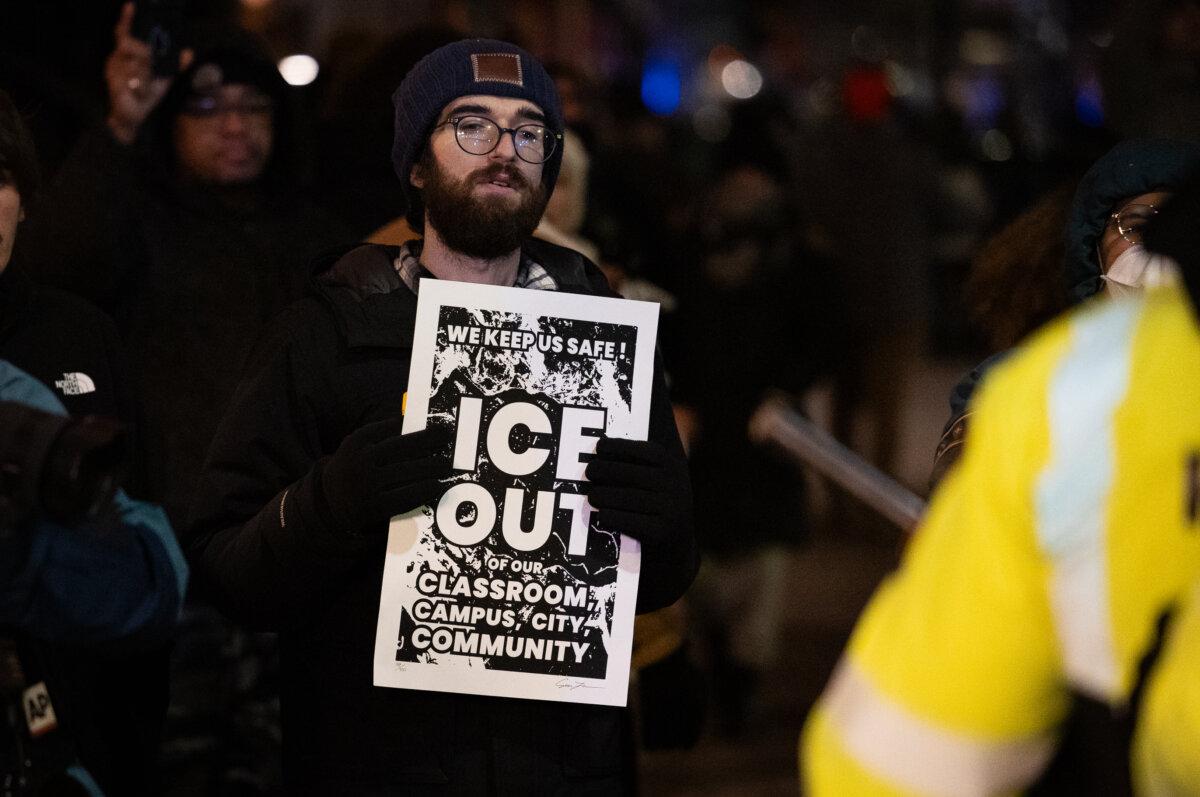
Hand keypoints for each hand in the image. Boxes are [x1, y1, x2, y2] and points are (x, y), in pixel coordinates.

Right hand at [104, 2, 191, 144]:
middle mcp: (118, 60)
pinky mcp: (116, 88)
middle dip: (142, 50)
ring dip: (144, 73)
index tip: (132, 5)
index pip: (124, 32)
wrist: (135, 118)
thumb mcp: (165, 78)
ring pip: (132, 64)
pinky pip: (132, 82)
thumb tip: (189, 52)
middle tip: (151, 55)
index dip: (127, 19)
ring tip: (147, 83)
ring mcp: (114, 73)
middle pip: (128, 45)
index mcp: (127, 55)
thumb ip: (175, 65)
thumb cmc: (147, 96)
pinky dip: (142, 87)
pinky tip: (141, 92)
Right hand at [319, 418, 453, 534]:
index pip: (391, 428)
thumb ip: (380, 435)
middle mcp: (360, 461)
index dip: (417, 427)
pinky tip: (436, 485)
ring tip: (447, 464)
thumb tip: (415, 425)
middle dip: (429, 442)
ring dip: (432, 467)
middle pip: (402, 447)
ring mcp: (366, 485)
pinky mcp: (373, 507)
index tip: (437, 426)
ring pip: (407, 472)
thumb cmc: (354, 469)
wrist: (329, 504)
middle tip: (449, 439)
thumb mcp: (358, 448)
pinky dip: (423, 490)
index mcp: (356, 442)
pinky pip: (404, 496)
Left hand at [583, 437, 691, 547]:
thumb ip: (641, 464)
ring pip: (628, 498)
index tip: (600, 447)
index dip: (620, 446)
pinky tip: (602, 514)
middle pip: (632, 473)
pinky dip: (613, 516)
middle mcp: (676, 485)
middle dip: (606, 470)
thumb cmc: (658, 504)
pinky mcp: (662, 532)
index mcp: (674, 467)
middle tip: (590, 471)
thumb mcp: (661, 480)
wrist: (678, 545)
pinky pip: (631, 521)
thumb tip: (603, 447)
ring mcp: (672, 509)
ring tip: (592, 495)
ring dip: (604, 494)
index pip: (646, 451)